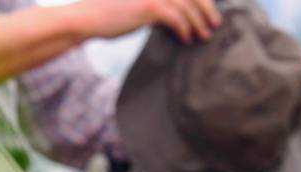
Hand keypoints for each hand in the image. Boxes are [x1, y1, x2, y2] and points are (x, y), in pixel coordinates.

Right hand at [72, 0, 221, 42]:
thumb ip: (153, 4)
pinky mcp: (149, 6)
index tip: (208, 11)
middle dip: (207, 8)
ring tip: (204, 36)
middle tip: (214, 24)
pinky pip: (176, 18)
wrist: (85, 17)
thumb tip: (173, 14)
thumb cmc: (105, 13)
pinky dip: (185, 30)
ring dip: (199, 22)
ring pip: (188, 6)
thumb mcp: (132, 2)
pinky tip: (186, 39)